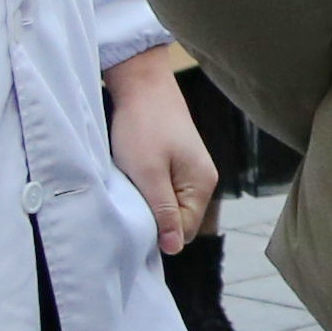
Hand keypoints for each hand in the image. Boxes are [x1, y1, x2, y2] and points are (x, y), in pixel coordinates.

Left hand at [108, 47, 213, 255]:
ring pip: (168, 203)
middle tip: (130, 199)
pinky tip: (133, 174)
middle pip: (178, 218)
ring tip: (131, 183)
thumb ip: (163, 211)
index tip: (134, 220)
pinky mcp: (176, 161)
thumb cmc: (144, 125)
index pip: (184, 231)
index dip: (159, 232)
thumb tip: (172, 248)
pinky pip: (164, 188)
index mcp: (201, 185)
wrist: (141, 82)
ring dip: (148, 200)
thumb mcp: (149, 173)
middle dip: (154, 216)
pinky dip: (147, 186)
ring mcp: (190, 170)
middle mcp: (202, 180)